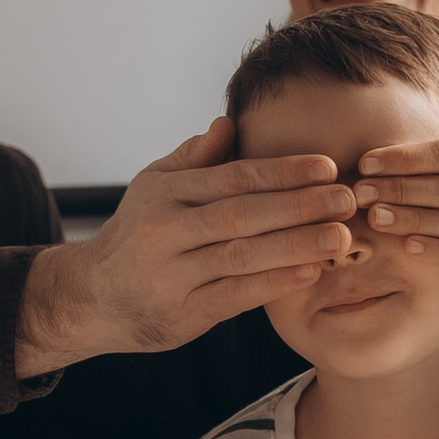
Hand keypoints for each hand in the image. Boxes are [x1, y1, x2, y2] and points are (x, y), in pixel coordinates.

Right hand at [15, 117, 354, 376]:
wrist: (91, 298)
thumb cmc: (136, 235)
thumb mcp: (153, 187)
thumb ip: (193, 158)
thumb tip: (228, 123)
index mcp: (164, 193)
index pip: (232, 176)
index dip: (283, 171)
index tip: (327, 166)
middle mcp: (164, 232)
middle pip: (242, 214)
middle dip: (300, 205)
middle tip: (347, 199)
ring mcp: (172, 275)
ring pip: (242, 255)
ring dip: (297, 245)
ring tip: (340, 236)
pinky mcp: (182, 314)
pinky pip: (236, 295)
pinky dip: (275, 283)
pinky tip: (310, 272)